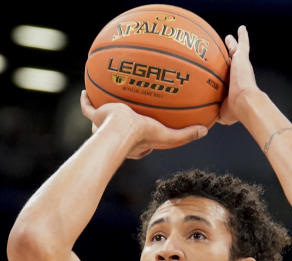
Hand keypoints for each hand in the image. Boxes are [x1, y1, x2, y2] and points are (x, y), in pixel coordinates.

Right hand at [80, 90, 206, 158]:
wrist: (120, 131)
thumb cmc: (143, 136)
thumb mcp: (168, 136)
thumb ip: (186, 134)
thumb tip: (205, 130)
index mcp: (135, 139)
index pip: (139, 134)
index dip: (145, 127)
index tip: (151, 117)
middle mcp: (118, 132)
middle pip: (120, 123)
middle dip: (123, 115)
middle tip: (129, 103)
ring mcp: (105, 125)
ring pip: (102, 115)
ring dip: (104, 105)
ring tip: (106, 93)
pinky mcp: (96, 116)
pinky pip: (87, 108)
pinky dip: (86, 100)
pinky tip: (85, 90)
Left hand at [218, 25, 261, 125]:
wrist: (245, 102)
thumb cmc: (235, 110)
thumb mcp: (221, 113)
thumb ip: (214, 112)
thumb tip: (208, 118)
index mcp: (233, 86)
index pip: (228, 79)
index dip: (224, 76)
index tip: (220, 75)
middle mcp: (238, 75)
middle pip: (232, 63)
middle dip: (229, 58)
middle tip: (226, 52)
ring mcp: (241, 66)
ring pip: (237, 52)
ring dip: (234, 45)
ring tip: (229, 38)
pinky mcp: (243, 59)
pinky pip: (243, 44)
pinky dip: (242, 36)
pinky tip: (241, 29)